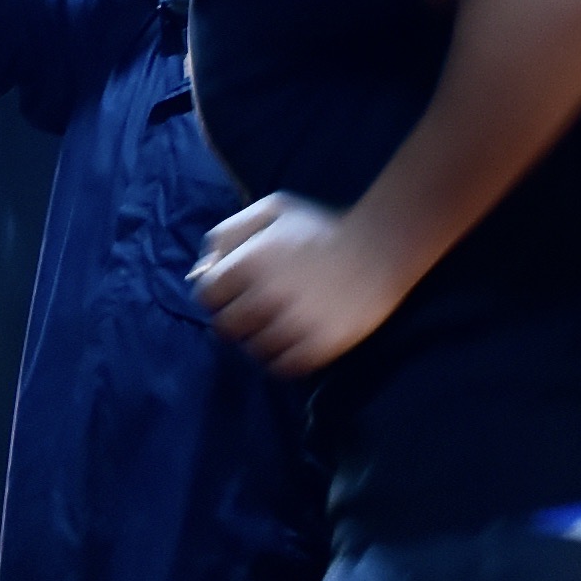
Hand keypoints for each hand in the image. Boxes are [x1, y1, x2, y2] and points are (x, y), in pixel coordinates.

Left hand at [192, 194, 399, 377]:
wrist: (382, 247)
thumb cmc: (321, 227)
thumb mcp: (271, 211)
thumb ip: (227, 236)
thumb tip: (199, 273)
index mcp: (250, 261)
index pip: (206, 296)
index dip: (219, 295)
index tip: (237, 292)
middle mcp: (267, 295)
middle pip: (224, 328)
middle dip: (236, 319)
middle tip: (258, 310)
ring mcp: (294, 324)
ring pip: (252, 350)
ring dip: (261, 339)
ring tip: (282, 322)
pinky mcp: (319, 346)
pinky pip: (282, 368)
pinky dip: (282, 359)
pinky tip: (295, 340)